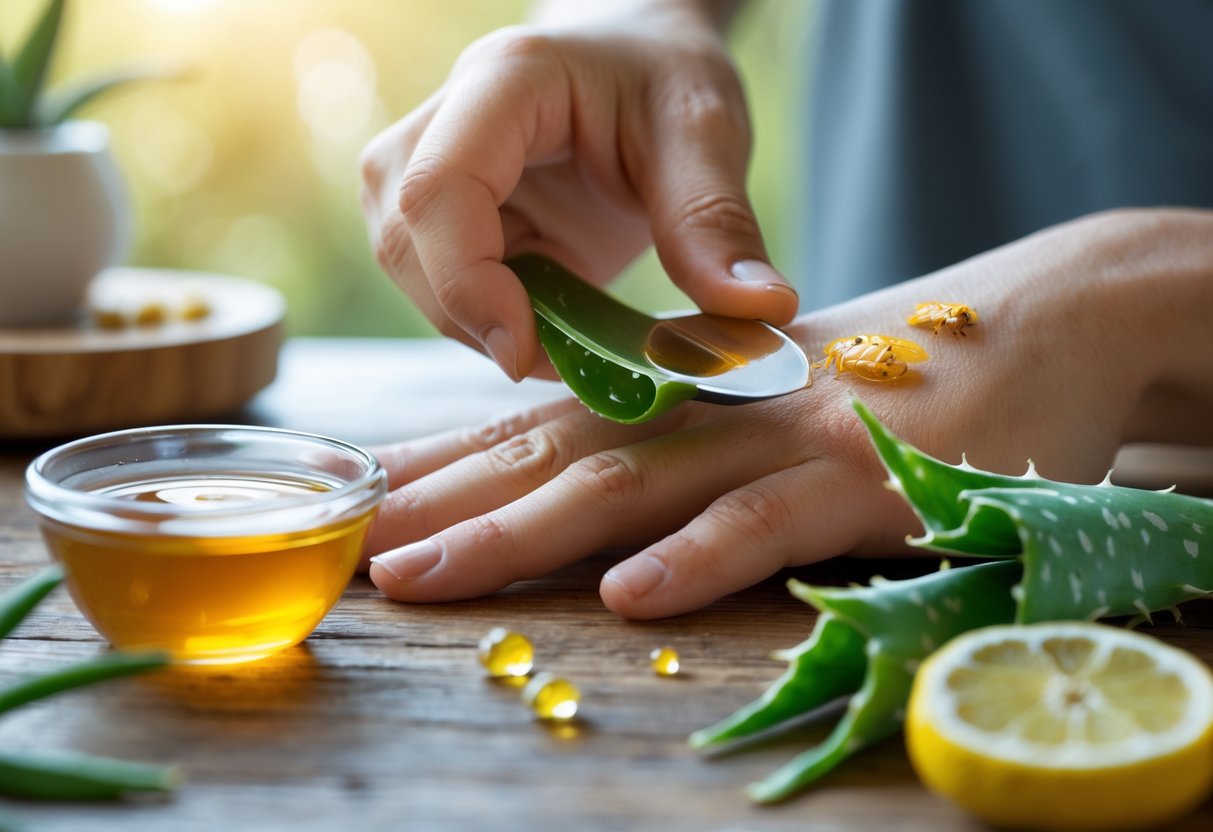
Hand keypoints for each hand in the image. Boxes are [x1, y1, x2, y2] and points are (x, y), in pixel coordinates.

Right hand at [359, 2, 797, 380]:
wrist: (633, 59)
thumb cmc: (662, 75)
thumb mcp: (704, 132)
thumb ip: (717, 221)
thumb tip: (761, 309)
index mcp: (504, 84)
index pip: (437, 188)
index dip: (464, 282)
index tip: (524, 353)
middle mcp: (441, 122)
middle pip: (405, 239)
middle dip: (472, 317)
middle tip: (564, 359)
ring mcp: (428, 169)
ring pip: (410, 270)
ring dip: (479, 324)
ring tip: (568, 337)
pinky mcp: (442, 215)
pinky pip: (440, 285)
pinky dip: (491, 321)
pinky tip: (551, 322)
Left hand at [364, 209, 1212, 617]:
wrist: (1043, 317)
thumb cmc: (893, 371)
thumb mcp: (771, 394)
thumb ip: (688, 431)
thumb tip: (599, 487)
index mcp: (688, 388)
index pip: (547, 421)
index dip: (454, 461)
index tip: (368, 496)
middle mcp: (714, 409)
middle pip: (556, 453)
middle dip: (450, 503)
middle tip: (355, 546)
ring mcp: (783, 441)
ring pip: (631, 486)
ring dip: (522, 532)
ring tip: (428, 573)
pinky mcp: (864, 481)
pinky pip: (768, 524)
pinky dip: (697, 555)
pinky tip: (627, 589)